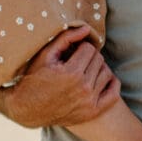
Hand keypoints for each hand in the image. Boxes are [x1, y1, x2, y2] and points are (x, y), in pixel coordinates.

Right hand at [1, 25, 119, 128]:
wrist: (28, 109)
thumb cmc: (35, 78)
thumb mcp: (45, 55)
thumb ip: (66, 38)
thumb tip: (86, 28)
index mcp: (71, 73)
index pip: (89, 48)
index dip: (80, 48)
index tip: (72, 53)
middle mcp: (83, 88)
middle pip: (99, 60)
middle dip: (88, 57)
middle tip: (78, 61)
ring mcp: (89, 102)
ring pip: (106, 73)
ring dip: (97, 69)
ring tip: (85, 70)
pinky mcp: (93, 112)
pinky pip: (113, 93)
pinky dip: (110, 84)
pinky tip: (99, 80)